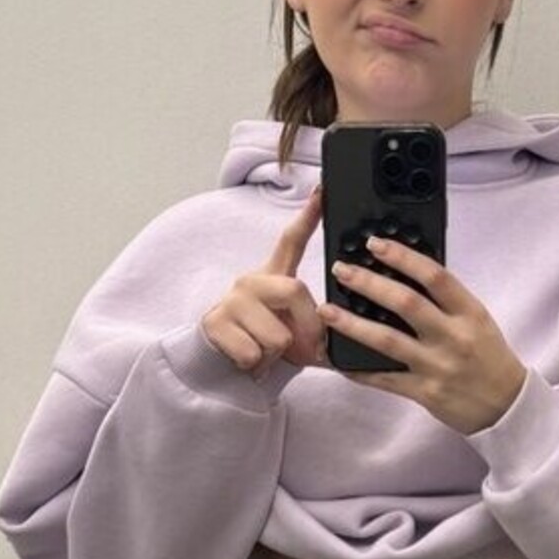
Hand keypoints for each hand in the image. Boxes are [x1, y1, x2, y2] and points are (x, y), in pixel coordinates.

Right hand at [201, 185, 329, 378]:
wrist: (223, 367)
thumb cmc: (265, 346)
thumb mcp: (296, 334)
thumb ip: (320, 327)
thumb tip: (342, 328)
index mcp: (273, 278)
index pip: (291, 241)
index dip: (308, 217)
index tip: (322, 191)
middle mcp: (251, 281)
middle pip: (295, 290)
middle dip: (308, 328)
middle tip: (301, 349)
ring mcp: (232, 300)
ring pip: (277, 335)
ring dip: (277, 355)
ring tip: (264, 353)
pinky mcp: (216, 323)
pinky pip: (254, 353)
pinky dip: (256, 367)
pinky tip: (246, 360)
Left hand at [319, 236, 527, 434]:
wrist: (506, 406)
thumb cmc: (489, 357)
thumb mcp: (477, 320)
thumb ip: (447, 300)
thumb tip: (408, 272)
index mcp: (469, 312)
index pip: (434, 275)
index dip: (402, 256)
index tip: (375, 244)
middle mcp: (453, 337)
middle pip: (405, 303)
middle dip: (368, 283)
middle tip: (341, 270)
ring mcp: (438, 366)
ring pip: (388, 340)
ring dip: (353, 324)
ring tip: (327, 310)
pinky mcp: (425, 393)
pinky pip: (385, 379)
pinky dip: (360, 369)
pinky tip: (338, 359)